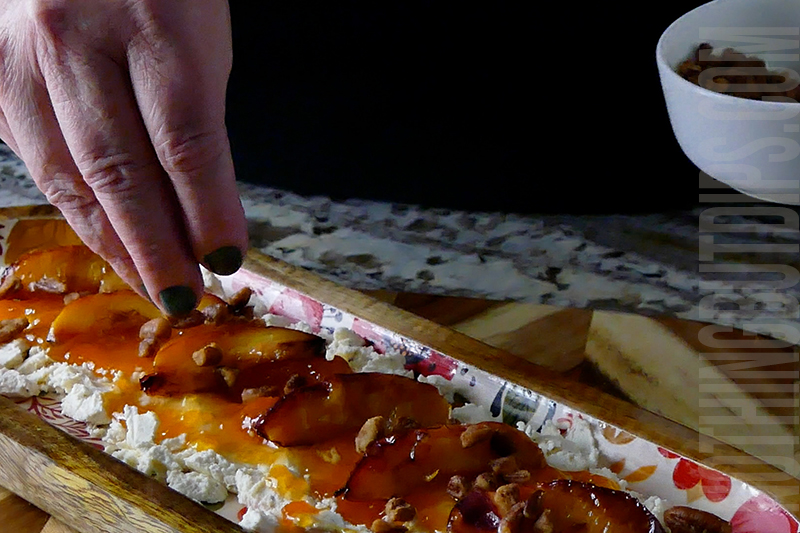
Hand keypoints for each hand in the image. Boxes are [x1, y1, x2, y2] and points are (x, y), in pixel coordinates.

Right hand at [0, 0, 247, 315]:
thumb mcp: (199, 30)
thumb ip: (193, 113)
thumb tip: (197, 210)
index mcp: (153, 17)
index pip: (185, 142)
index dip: (207, 213)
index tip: (226, 261)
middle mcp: (71, 32)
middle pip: (117, 169)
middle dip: (153, 247)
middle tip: (181, 294)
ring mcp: (16, 47)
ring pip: (62, 172)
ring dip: (108, 240)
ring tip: (146, 279)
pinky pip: (26, 148)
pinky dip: (67, 199)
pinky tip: (99, 231)